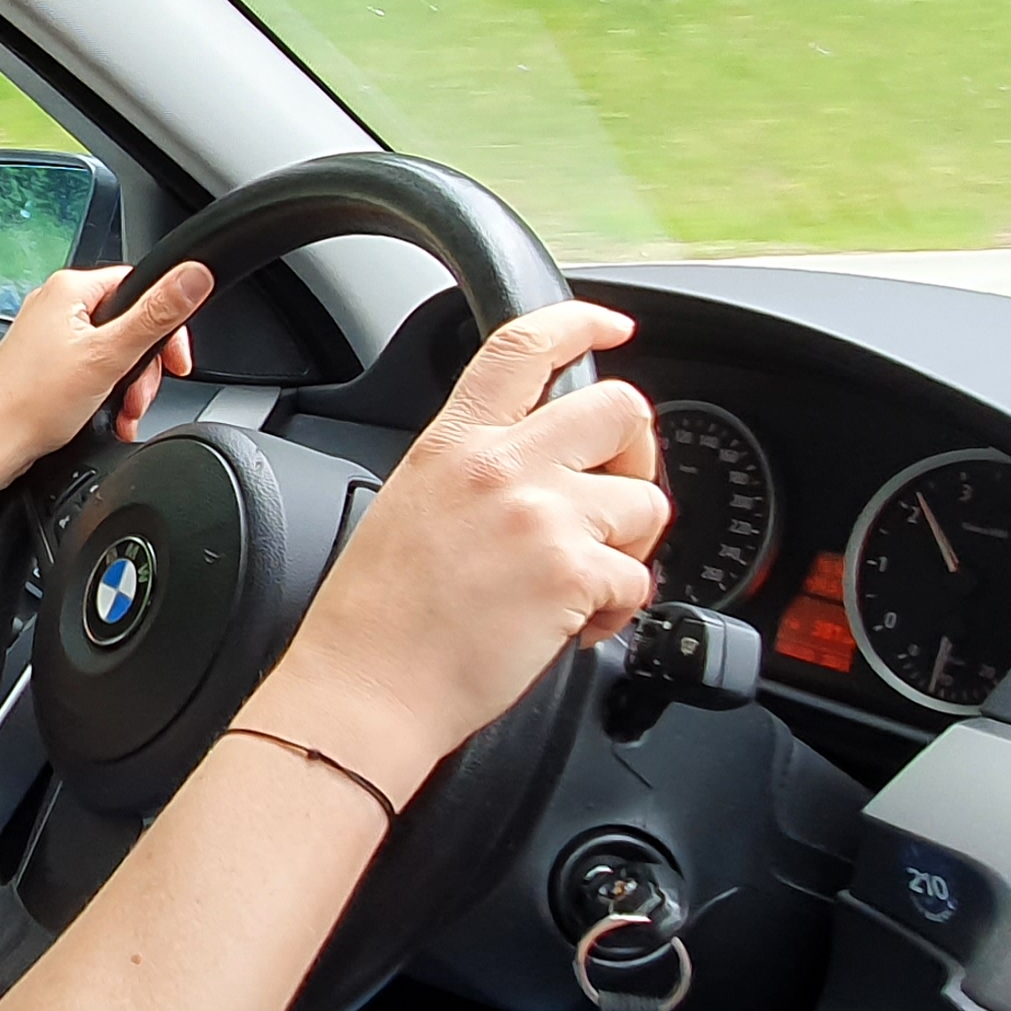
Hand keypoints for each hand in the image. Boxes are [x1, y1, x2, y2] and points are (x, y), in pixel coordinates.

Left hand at [0, 263, 212, 478]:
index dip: (166, 326)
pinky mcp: (44, 361)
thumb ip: (156, 315)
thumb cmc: (32, 405)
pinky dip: (105, 391)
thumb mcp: (109, 357)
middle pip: (129, 322)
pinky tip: (107, 416)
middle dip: (143, 367)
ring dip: (126, 385)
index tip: (175, 362)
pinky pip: (91, 367)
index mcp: (69, 289)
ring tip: (121, 412)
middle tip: (138, 397)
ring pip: (112, 350)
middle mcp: (56, 305)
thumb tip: (194, 276)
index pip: (141, 287)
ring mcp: (48, 334)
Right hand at [248, 302, 664, 795]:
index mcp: (455, 442)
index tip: (613, 327)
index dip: (582, 322)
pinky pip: (638, 580)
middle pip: (621, 409)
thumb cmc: (376, 618)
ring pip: (644, 503)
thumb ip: (476, 470)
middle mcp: (502, 465)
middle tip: (614, 498)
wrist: (366, 687)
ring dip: (626, 547)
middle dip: (637, 453)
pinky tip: (569, 627)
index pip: (525, 346)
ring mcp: (542, 516)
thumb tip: (542, 473)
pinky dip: (614, 611)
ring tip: (577, 584)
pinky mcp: (573, 573)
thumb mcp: (410, 503)